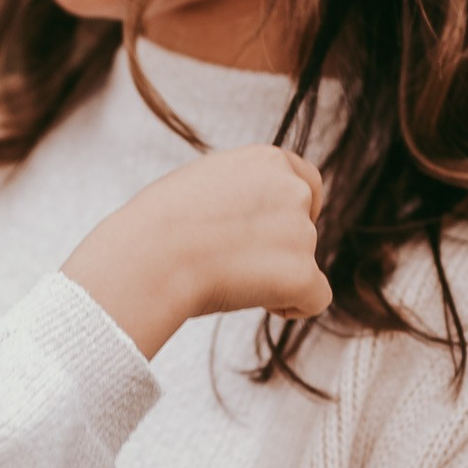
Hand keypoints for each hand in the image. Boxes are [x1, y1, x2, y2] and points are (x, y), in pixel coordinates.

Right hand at [62, 145, 331, 358]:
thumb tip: (255, 218)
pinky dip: (293, 306)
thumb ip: (241, 191)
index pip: (308, 183)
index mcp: (266, 160)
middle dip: (278, 249)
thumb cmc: (158, 226)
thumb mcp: (203, 183)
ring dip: (275, 278)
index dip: (295, 212)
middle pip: (305, 229)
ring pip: (303, 266)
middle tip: (230, 262)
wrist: (150, 257)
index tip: (273, 233)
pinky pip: (316, 298)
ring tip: (225, 278)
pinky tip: (260, 303)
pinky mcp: (303, 273)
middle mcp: (292, 190)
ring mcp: (301, 231)